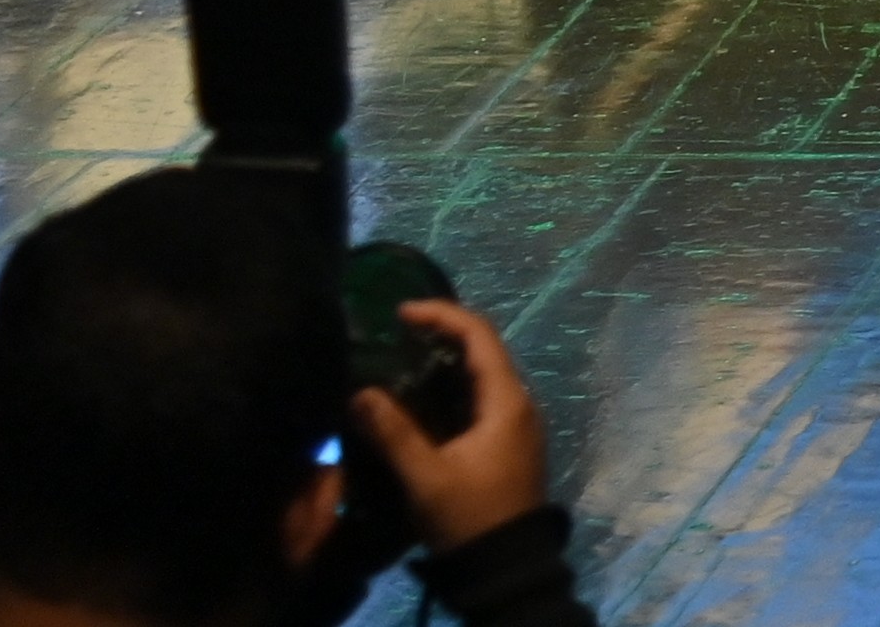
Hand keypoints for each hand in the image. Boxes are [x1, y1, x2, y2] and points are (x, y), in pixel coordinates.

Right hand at [345, 297, 551, 557]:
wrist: (506, 567)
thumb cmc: (470, 517)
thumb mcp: (426, 477)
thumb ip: (393, 433)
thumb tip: (359, 393)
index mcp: (507, 400)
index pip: (480, 336)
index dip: (442, 315)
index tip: (401, 312)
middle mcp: (519, 403)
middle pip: (484, 350)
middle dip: (442, 334)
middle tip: (396, 334)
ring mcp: (517, 423)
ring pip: (483, 376)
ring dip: (446, 362)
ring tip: (401, 359)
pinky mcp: (507, 443)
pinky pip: (481, 399)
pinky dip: (453, 388)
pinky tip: (421, 399)